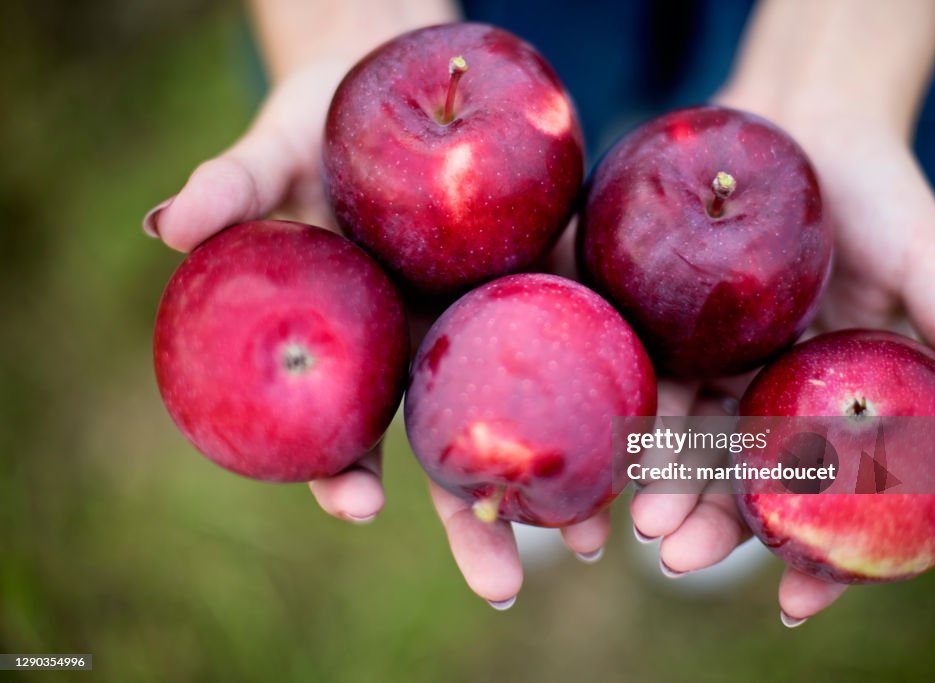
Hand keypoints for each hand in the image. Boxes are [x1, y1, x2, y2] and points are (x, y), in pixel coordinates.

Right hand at [145, 58, 606, 607]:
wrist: (399, 88)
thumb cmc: (318, 130)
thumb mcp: (272, 153)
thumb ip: (230, 188)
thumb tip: (162, 223)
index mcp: (358, 342)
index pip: (345, 428)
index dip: (342, 471)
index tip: (359, 502)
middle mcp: (427, 349)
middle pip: (449, 447)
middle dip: (472, 520)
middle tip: (504, 586)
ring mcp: (490, 322)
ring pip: (524, 417)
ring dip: (559, 483)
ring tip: (592, 537)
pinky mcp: (549, 281)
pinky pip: (585, 343)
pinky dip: (613, 393)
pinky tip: (646, 435)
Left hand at [633, 90, 934, 625]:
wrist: (806, 119)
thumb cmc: (882, 193)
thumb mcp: (931, 266)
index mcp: (834, 398)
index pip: (827, 496)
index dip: (816, 556)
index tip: (796, 603)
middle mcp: (771, 391)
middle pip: (741, 478)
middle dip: (713, 527)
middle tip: (679, 557)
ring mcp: (718, 361)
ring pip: (685, 438)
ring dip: (661, 483)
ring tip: (641, 519)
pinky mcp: (671, 322)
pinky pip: (650, 374)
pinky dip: (634, 413)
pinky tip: (614, 448)